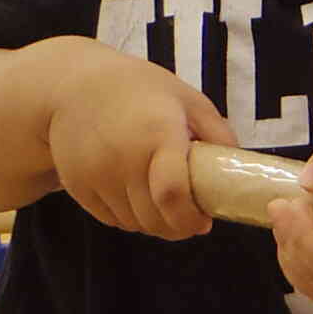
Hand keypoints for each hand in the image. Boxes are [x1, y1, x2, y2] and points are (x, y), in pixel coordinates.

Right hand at [46, 53, 235, 238]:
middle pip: (153, 218)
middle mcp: (123, 158)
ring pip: (133, 223)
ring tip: (164, 206)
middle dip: (177, 228)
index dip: (190, 218)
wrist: (73, 85)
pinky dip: (128, 218)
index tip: (204, 221)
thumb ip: (217, 132)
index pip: (172, 194)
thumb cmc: (139, 89)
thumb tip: (239, 167)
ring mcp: (96, 174)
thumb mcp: (187, 99)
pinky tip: (138, 200)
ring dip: (154, 224)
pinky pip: (110, 219)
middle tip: (190, 220)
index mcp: (157, 135)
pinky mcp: (77, 185)